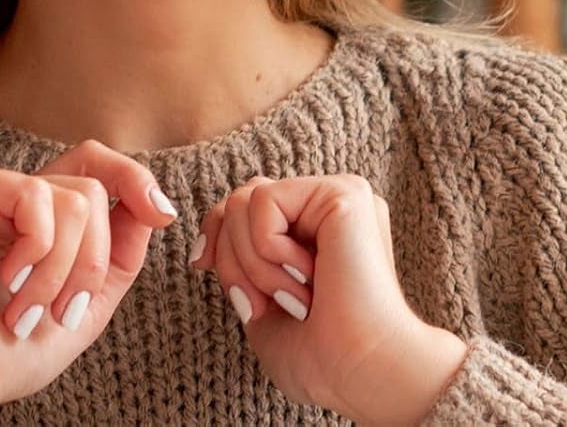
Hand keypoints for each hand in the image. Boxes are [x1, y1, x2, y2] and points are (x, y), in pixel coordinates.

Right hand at [0, 143, 175, 423]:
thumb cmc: (6, 354)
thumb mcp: (86, 306)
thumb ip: (119, 255)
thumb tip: (153, 206)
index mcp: (38, 217)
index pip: (95, 166)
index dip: (135, 181)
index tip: (164, 215)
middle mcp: (12, 194)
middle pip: (94, 186)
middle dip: (95, 260)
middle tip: (64, 312)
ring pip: (77, 200)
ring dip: (64, 272)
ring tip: (26, 309)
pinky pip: (39, 200)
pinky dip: (37, 255)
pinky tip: (4, 281)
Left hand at [193, 175, 466, 426]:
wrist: (364, 373)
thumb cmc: (322, 358)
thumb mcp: (259, 302)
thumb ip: (237, 261)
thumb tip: (206, 244)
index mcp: (312, 231)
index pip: (241, 205)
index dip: (214, 233)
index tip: (202, 265)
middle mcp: (325, 206)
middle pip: (236, 202)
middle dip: (232, 260)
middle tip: (271, 305)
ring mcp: (337, 195)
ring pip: (243, 200)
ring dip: (254, 265)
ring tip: (297, 297)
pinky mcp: (343, 193)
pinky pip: (264, 201)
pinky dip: (269, 251)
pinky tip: (309, 277)